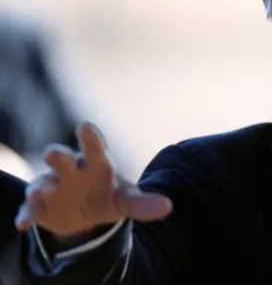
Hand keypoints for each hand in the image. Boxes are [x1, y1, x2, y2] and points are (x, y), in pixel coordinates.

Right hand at [15, 123, 172, 238]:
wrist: (84, 215)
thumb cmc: (107, 196)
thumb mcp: (126, 201)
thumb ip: (144, 204)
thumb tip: (168, 206)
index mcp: (95, 163)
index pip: (94, 147)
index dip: (90, 138)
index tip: (86, 127)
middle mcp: (71, 170)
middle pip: (61, 158)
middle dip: (57, 156)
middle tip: (55, 155)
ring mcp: (52, 186)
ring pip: (41, 182)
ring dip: (41, 186)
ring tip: (41, 191)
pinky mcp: (38, 207)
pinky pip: (29, 209)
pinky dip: (26, 214)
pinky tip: (24, 223)